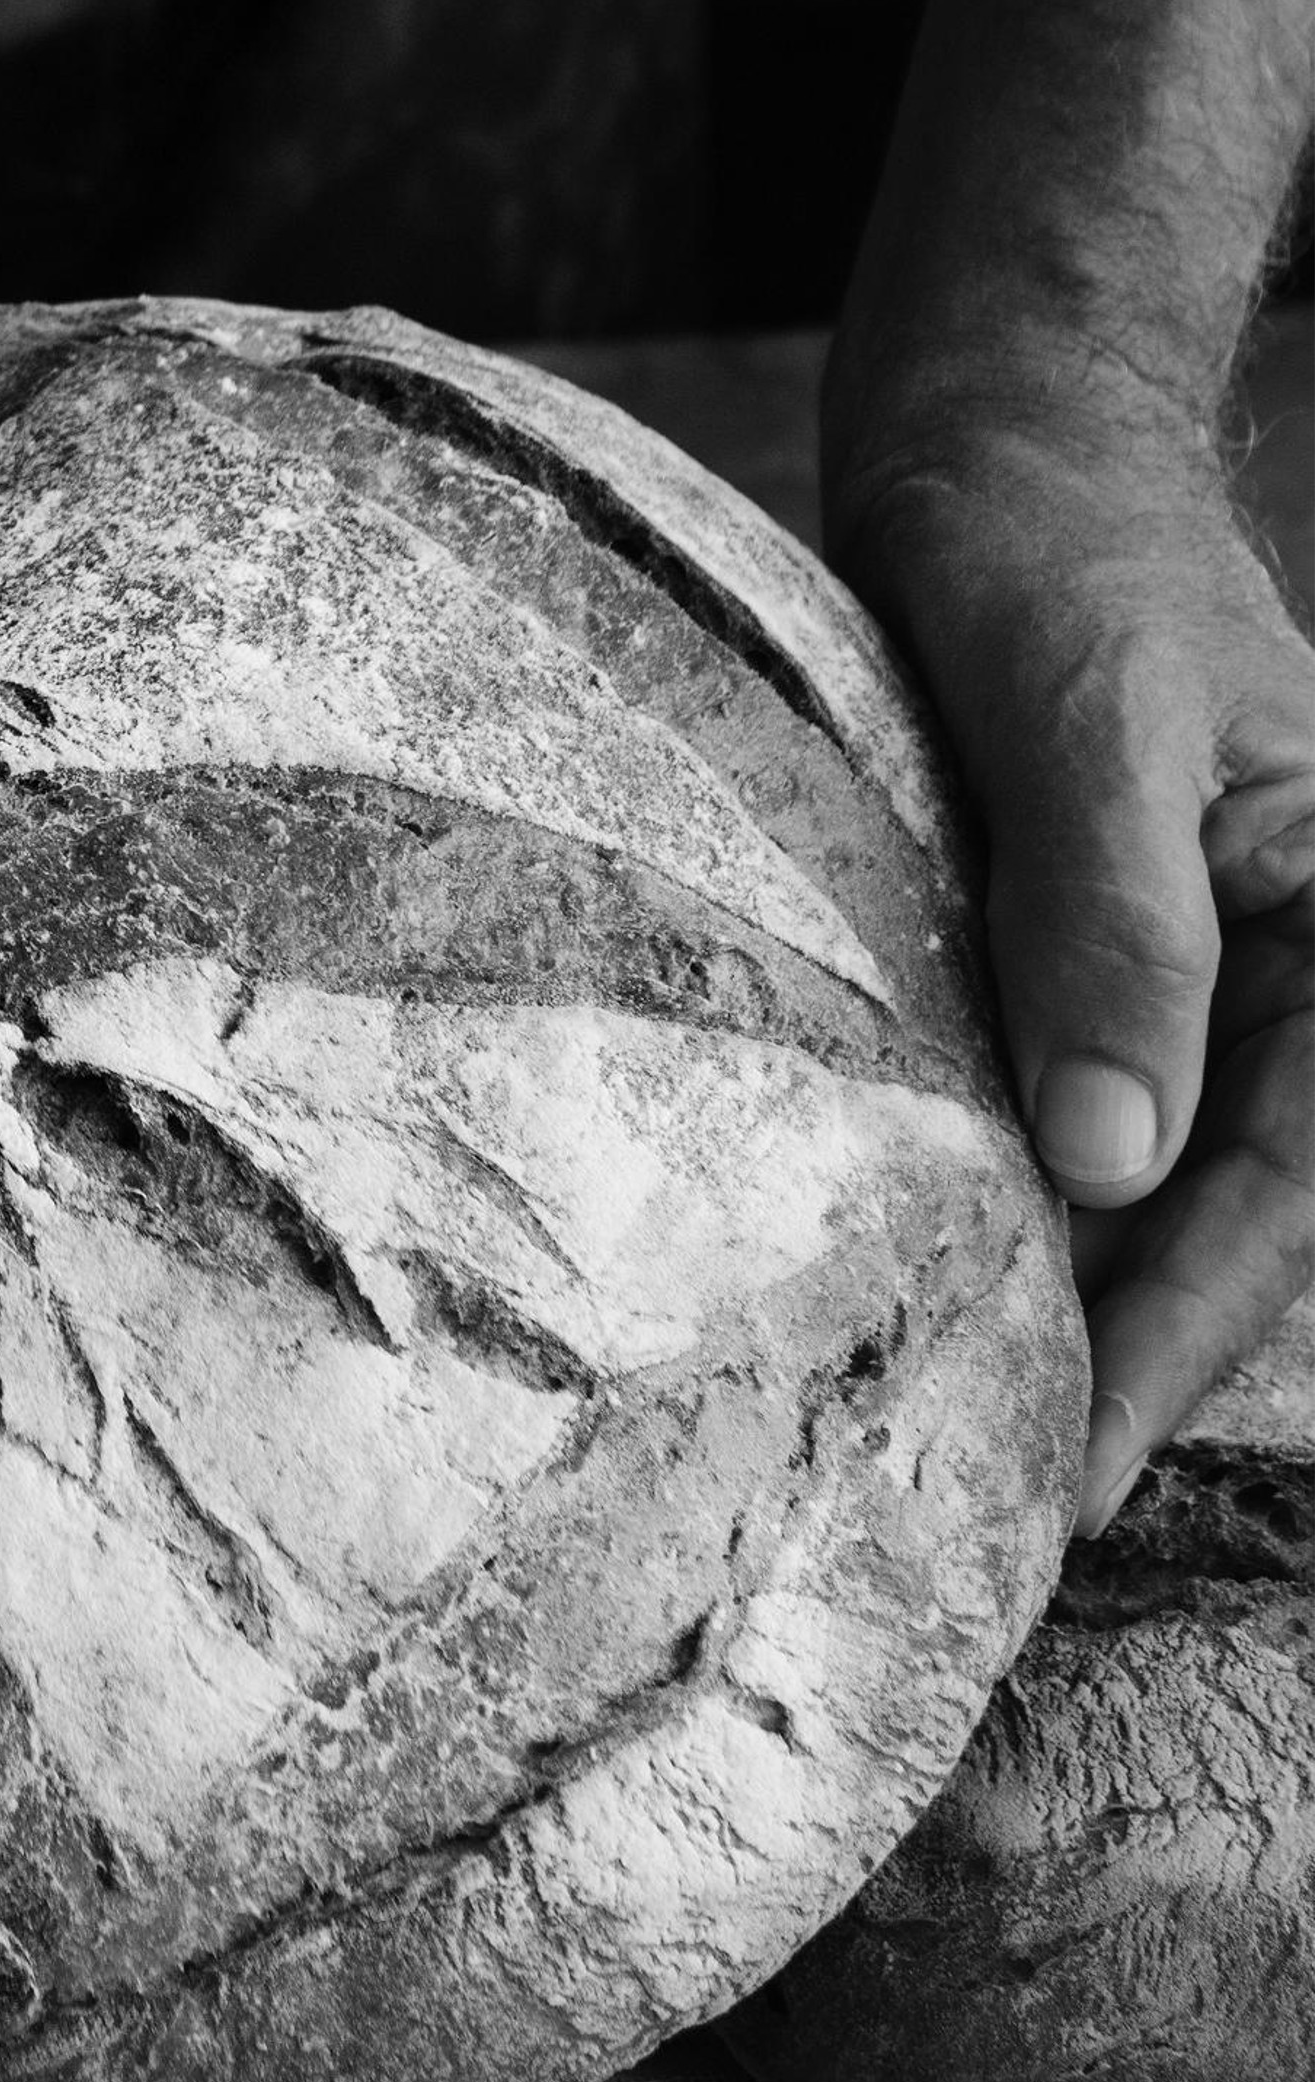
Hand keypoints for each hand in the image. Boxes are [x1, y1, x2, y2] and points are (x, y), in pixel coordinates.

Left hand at [838, 413, 1314, 1532]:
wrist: (996, 446)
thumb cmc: (1057, 551)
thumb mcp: (1090, 724)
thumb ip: (1112, 929)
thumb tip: (1112, 1162)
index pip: (1290, 1180)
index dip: (1185, 1333)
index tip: (1082, 1462)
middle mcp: (1294, 971)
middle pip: (1229, 1217)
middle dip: (1125, 1361)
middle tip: (994, 1511)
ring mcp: (1192, 976)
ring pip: (1148, 1187)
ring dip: (1067, 1308)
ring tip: (951, 1444)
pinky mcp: (1083, 964)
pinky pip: (1071, 1119)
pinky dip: (1014, 1213)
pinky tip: (928, 1296)